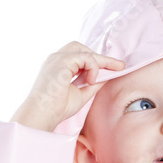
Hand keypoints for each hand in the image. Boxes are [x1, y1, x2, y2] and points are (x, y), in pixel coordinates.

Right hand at [10, 41, 124, 130]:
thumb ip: (92, 84)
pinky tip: (91, 80)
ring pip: (84, 51)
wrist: (43, 114)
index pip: (80, 56)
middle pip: (81, 48)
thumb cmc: (58, 108)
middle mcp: (57, 59)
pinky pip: (85, 57)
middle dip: (101, 57)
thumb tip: (107, 77)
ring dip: (99, 62)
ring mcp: (57, 58)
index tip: (116, 67)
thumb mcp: (81, 94)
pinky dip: (93, 67)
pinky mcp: (61, 61)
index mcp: (59, 66)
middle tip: (119, 66)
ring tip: (103, 76)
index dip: (97, 61)